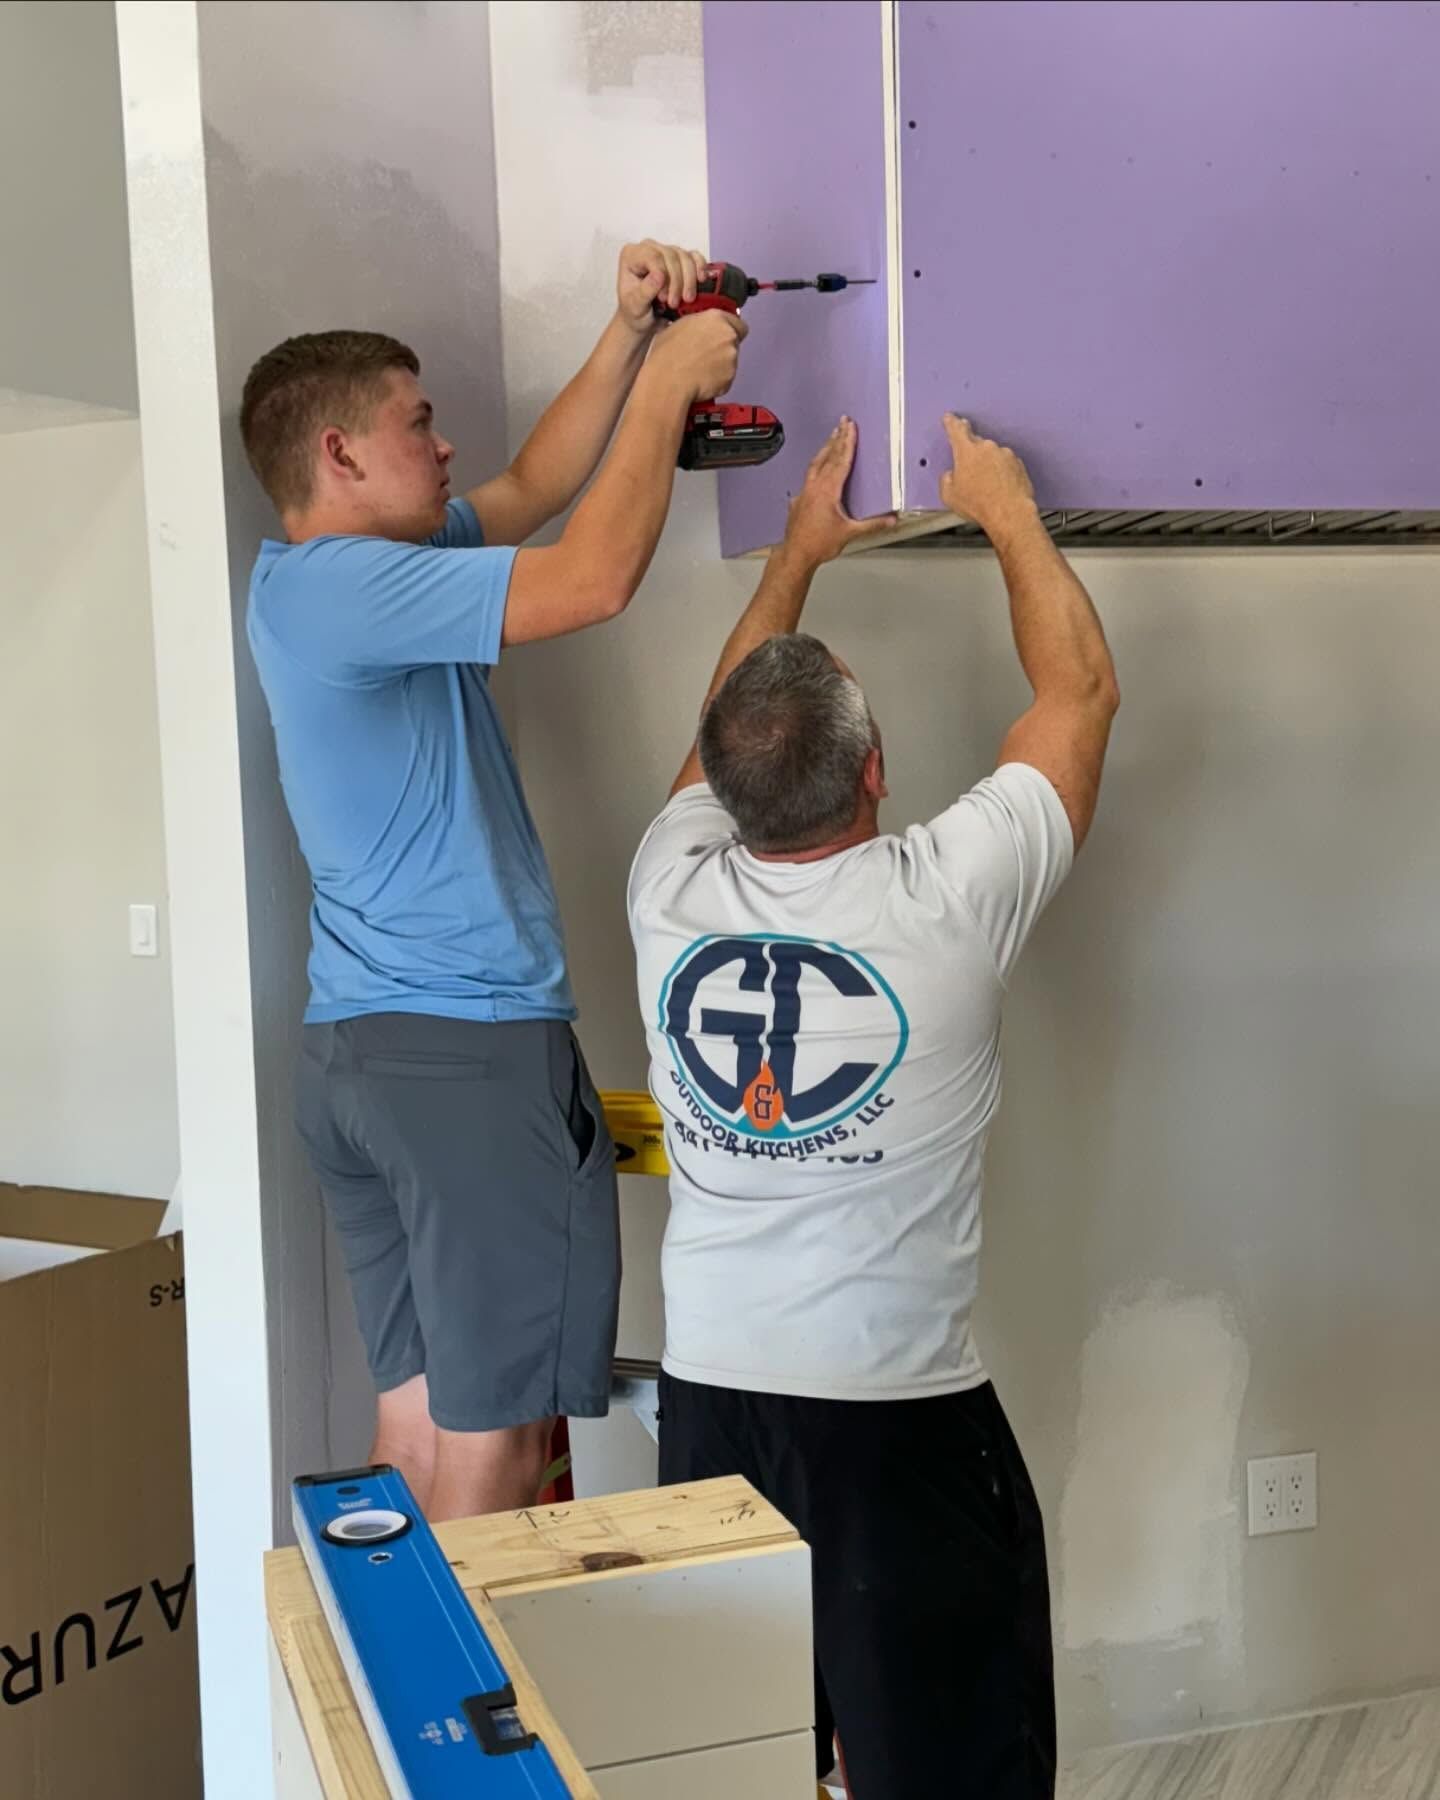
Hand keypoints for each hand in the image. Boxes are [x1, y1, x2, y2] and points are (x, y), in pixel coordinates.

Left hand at [617, 239, 708, 333]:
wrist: (645, 321)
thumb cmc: (636, 313)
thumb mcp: (635, 307)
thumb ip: (644, 291)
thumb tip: (659, 275)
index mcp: (631, 255)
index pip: (653, 256)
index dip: (663, 276)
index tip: (663, 298)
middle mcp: (648, 249)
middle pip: (671, 255)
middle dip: (677, 281)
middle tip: (674, 304)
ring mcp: (665, 251)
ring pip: (684, 256)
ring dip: (689, 280)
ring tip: (686, 300)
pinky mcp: (680, 259)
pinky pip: (694, 256)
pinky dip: (700, 268)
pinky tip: (700, 280)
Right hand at [644, 309, 746, 402]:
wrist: (668, 380)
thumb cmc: (667, 354)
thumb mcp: (676, 326)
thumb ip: (695, 325)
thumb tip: (695, 330)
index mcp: (716, 318)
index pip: (737, 323)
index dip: (730, 330)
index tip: (723, 336)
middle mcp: (728, 336)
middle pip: (734, 342)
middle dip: (723, 348)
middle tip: (706, 355)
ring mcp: (732, 357)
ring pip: (731, 361)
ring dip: (720, 365)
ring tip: (699, 369)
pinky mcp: (730, 378)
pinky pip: (726, 378)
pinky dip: (717, 381)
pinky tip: (702, 380)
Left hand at [782, 418, 897, 565]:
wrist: (796, 555)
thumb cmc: (818, 544)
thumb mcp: (850, 533)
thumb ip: (873, 524)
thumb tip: (892, 519)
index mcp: (827, 490)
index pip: (840, 460)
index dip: (847, 442)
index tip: (850, 427)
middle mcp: (814, 486)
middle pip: (827, 456)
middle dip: (836, 438)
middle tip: (842, 423)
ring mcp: (804, 492)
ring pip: (815, 464)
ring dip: (825, 449)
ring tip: (832, 437)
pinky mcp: (798, 500)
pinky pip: (808, 477)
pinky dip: (815, 467)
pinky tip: (817, 469)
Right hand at [938, 413, 1037, 539]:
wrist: (1009, 513)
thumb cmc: (981, 505)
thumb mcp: (950, 495)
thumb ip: (947, 479)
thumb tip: (950, 476)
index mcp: (967, 451)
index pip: (956, 430)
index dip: (951, 423)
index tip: (950, 418)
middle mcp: (987, 448)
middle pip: (975, 443)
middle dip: (971, 454)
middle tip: (969, 472)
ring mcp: (1005, 454)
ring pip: (992, 455)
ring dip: (987, 466)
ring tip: (985, 488)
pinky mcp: (1018, 464)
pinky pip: (1005, 464)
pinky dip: (1001, 473)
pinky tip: (998, 488)